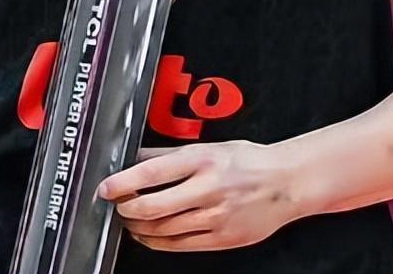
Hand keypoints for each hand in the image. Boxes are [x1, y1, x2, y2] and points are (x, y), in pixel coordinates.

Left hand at [95, 140, 301, 251]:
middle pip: (154, 206)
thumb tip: (137, 156)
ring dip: (139, 227)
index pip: (152, 172)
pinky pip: (180, 245)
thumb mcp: (209, 146)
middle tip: (117, 205)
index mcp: (203, 160)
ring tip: (131, 219)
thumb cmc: (249, 161)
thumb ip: (171, 153)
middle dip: (127, 209)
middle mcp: (208, 188)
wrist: (286, 183)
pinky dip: (158, 242)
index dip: (123, 182)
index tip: (107, 187)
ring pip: (163, 229)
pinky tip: (150, 235)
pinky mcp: (222, 238)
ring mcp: (215, 216)